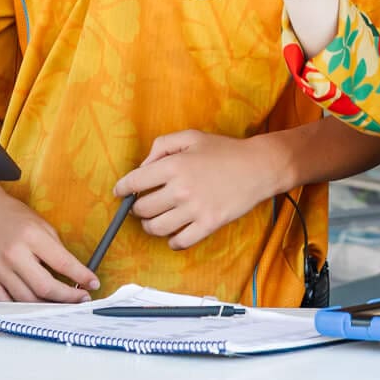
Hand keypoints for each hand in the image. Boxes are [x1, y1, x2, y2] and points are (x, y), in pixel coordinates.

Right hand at [0, 182, 99, 303]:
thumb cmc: (11, 215)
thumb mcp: (40, 224)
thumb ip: (55, 249)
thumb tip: (72, 272)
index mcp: (31, 236)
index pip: (62, 262)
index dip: (81, 276)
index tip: (93, 283)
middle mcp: (13, 254)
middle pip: (45, 286)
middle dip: (68, 297)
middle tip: (81, 299)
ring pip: (27, 299)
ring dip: (48, 306)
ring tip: (62, 304)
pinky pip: (5, 303)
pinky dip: (22, 309)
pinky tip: (35, 306)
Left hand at [115, 130, 283, 249]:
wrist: (258, 167)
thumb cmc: (224, 150)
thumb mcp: (191, 136)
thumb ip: (162, 146)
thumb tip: (143, 167)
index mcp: (173, 165)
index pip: (133, 182)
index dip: (122, 189)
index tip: (120, 192)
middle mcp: (180, 189)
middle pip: (142, 209)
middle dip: (138, 207)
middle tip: (145, 204)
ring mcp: (194, 210)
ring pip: (155, 228)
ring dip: (151, 225)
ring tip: (157, 219)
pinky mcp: (208, 225)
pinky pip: (178, 242)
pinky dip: (172, 241)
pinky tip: (175, 232)